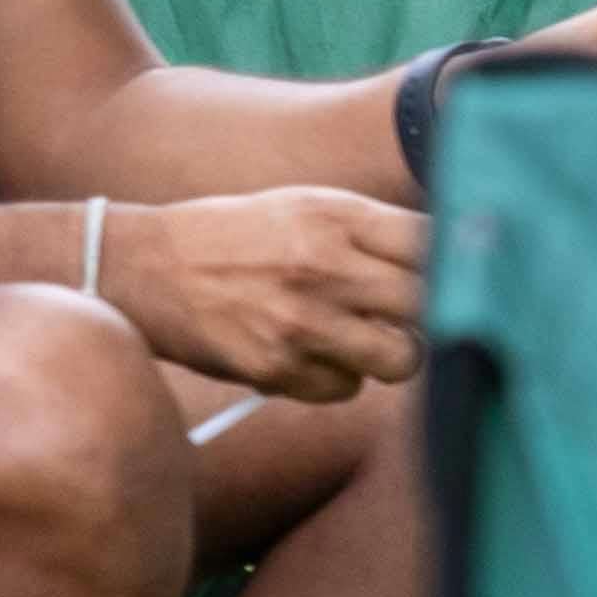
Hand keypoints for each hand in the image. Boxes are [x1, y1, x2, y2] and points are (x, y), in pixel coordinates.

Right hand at [84, 183, 429, 402]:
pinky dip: (336, 378)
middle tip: (409, 318)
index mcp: (337, 216)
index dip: (455, 265)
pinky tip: (306, 355)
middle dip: (430, 317)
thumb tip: (450, 261)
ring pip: (401, 360)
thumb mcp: (304, 208)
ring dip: (390, 355)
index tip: (456, 277)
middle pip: (431, 306)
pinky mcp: (275, 367)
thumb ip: (371, 233)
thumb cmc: (238, 236)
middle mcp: (324, 265)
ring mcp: (300, 320)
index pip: (436, 244)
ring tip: (363, 340)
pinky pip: (346, 388)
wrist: (141, 266)